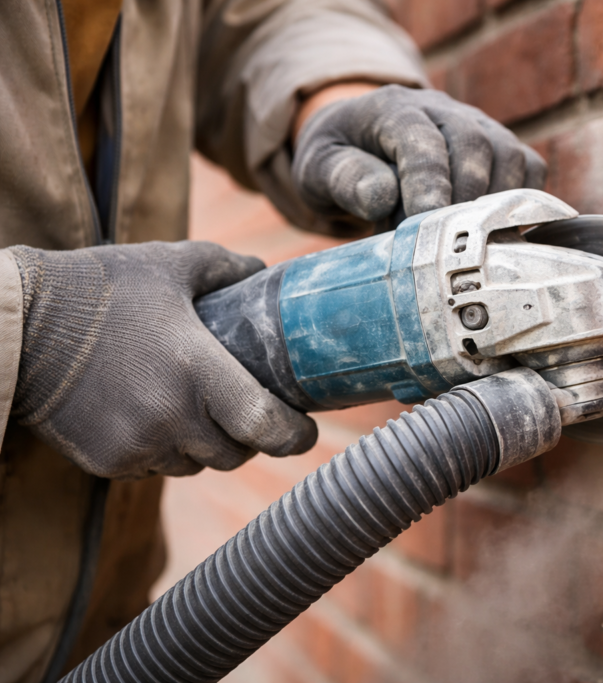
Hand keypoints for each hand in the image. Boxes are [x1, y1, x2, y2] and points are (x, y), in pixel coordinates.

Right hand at [10, 241, 317, 478]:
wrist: (17, 327)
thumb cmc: (99, 289)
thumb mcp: (170, 265)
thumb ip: (226, 268)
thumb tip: (264, 270)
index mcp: (197, 371)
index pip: (266, 426)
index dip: (295, 436)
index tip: (306, 430)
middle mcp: (171, 417)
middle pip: (236, 454)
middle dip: (250, 439)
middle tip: (250, 414)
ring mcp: (137, 445)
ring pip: (196, 465)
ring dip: (207, 447)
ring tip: (199, 411)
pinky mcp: (107, 462)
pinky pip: (156, 469)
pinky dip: (166, 451)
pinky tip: (156, 418)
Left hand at [291, 84, 546, 225]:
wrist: (362, 144)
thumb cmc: (341, 161)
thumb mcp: (320, 168)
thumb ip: (346, 178)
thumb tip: (383, 197)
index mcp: (393, 108)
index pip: (420, 139)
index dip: (427, 182)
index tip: (425, 222)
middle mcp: (443, 110)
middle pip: (474, 144)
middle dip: (464, 198)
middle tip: (447, 243)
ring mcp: (479, 126)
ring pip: (508, 156)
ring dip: (495, 206)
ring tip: (467, 243)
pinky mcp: (501, 148)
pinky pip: (530, 169)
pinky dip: (523, 204)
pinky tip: (495, 235)